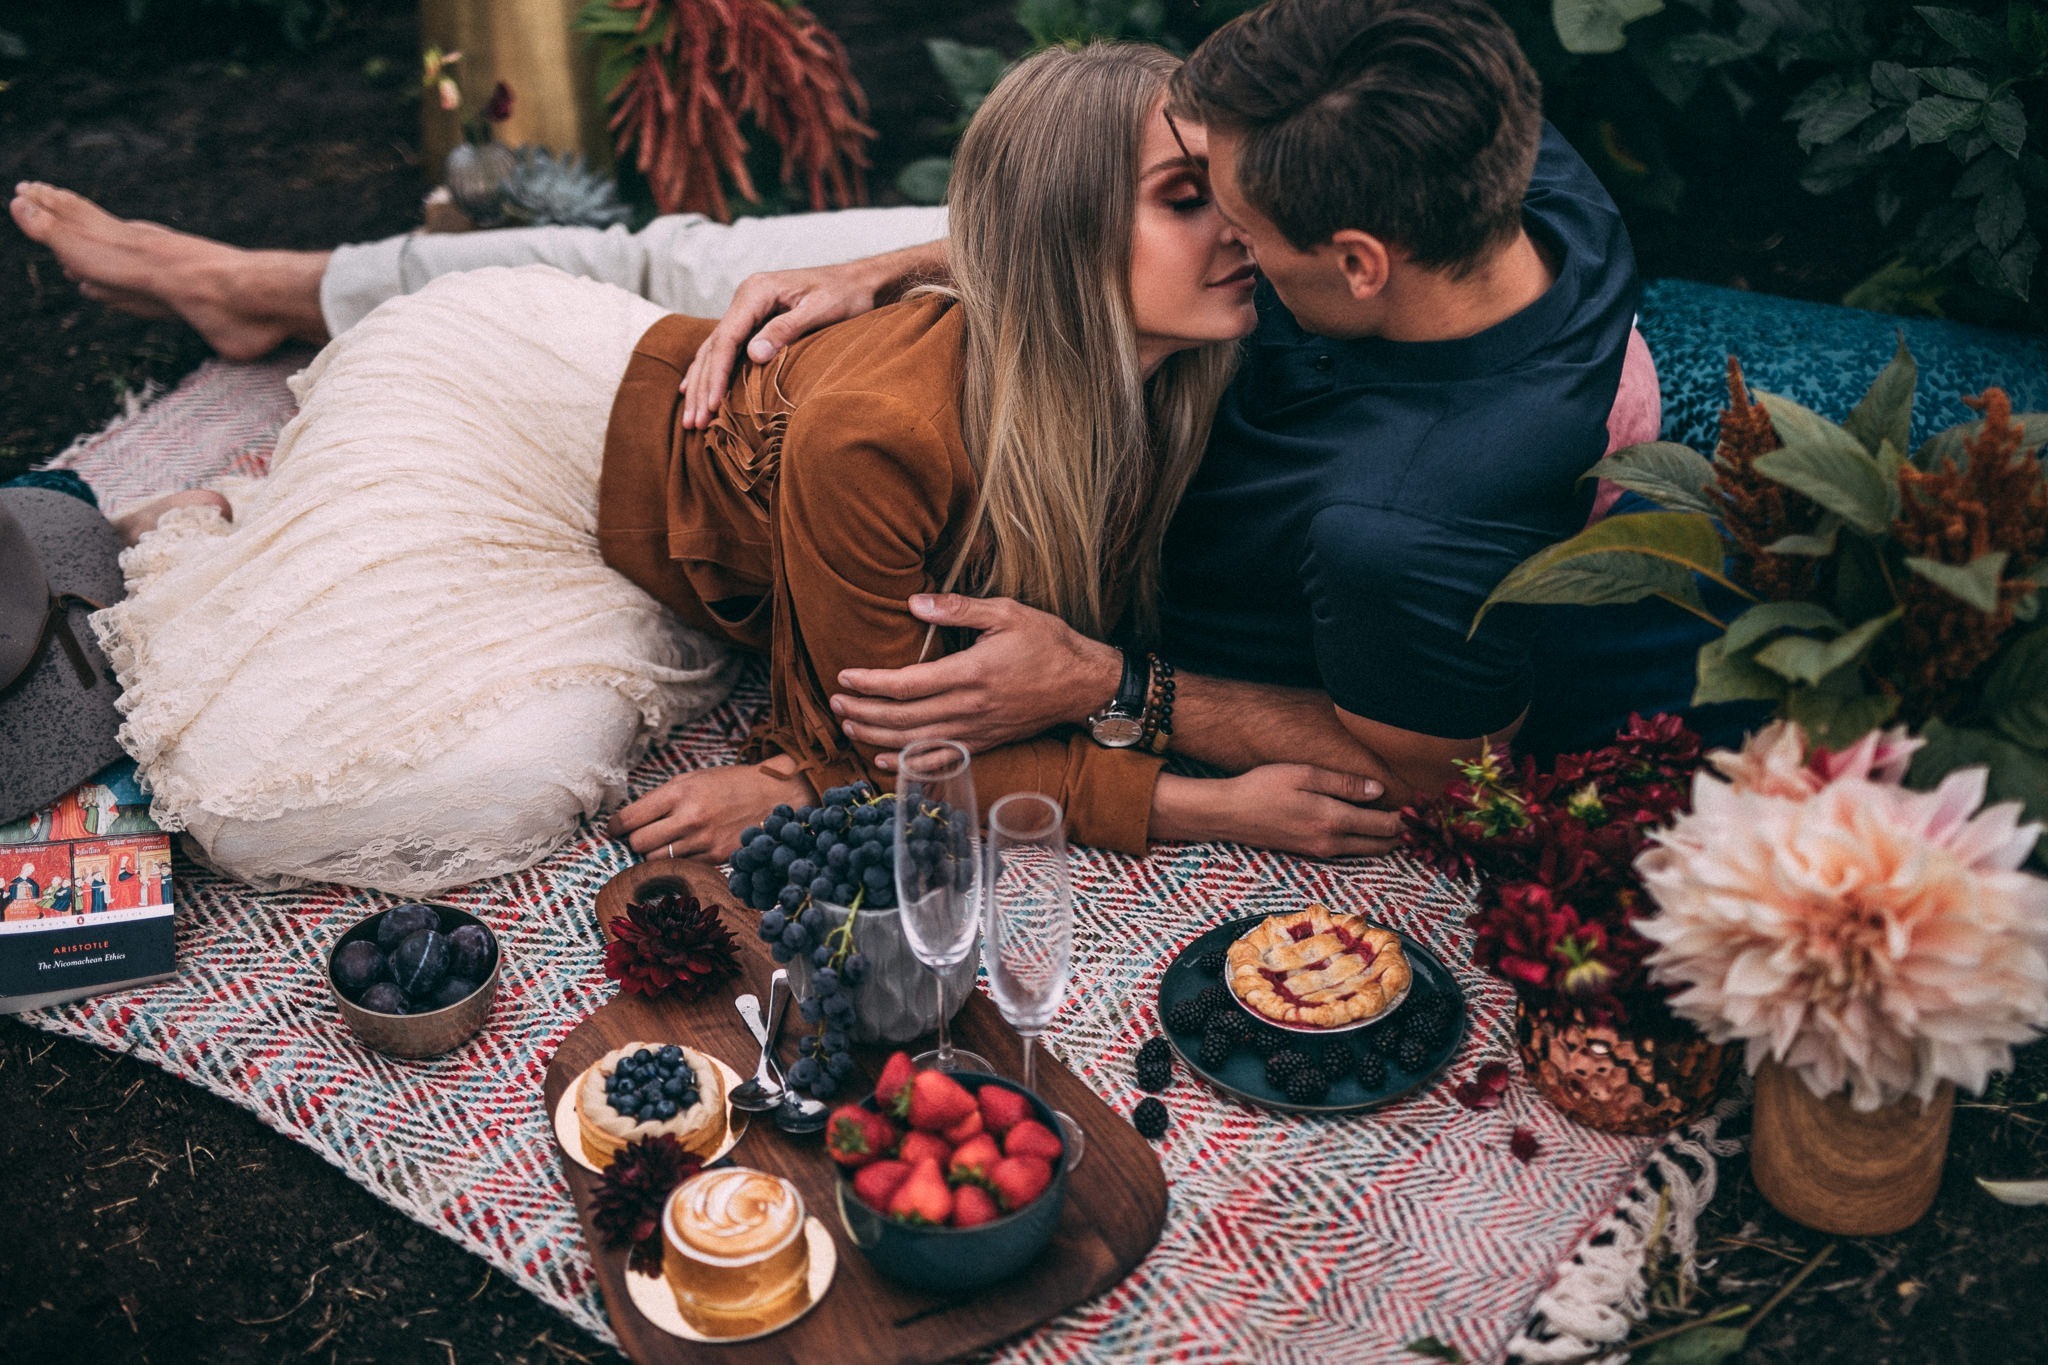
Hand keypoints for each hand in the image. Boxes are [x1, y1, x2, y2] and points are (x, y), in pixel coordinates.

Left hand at [607, 763, 814, 861]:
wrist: (774, 795)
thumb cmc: (731, 784)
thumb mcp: (694, 778)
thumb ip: (663, 798)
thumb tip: (631, 820)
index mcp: (680, 792)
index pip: (631, 817)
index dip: (615, 826)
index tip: (614, 829)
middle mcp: (689, 817)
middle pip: (639, 843)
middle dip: (634, 841)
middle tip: (639, 837)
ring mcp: (703, 840)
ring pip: (657, 860)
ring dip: (655, 854)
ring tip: (664, 843)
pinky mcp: (716, 857)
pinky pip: (682, 866)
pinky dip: (678, 861)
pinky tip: (686, 850)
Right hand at [679, 260, 889, 427]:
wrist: (860, 281)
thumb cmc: (845, 294)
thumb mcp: (820, 311)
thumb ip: (786, 330)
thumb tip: (753, 355)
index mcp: (756, 291)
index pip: (726, 339)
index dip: (716, 375)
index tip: (711, 406)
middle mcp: (745, 297)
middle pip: (713, 347)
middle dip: (702, 387)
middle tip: (693, 423)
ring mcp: (747, 308)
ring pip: (713, 350)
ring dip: (700, 385)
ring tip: (691, 419)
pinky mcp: (754, 319)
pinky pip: (724, 348)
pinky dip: (708, 371)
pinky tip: (692, 389)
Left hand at [831, 593, 1119, 764]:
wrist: (1083, 684)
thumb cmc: (1047, 643)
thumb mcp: (1006, 613)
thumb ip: (958, 609)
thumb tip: (913, 603)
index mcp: (971, 674)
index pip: (906, 685)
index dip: (869, 683)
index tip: (844, 676)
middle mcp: (969, 708)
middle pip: (902, 718)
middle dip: (863, 711)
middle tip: (835, 702)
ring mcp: (976, 731)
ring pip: (915, 742)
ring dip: (877, 736)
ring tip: (849, 725)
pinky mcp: (984, 743)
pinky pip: (939, 761)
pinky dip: (908, 765)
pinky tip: (885, 762)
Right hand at [1154, 765, 1403, 858]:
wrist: (1229, 814)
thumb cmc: (1263, 787)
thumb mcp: (1304, 774)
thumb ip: (1343, 784)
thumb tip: (1378, 790)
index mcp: (1332, 820)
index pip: (1384, 826)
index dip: (1407, 818)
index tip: (1422, 805)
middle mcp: (1330, 843)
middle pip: (1381, 846)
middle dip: (1402, 834)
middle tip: (1419, 817)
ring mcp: (1320, 851)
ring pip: (1366, 852)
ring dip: (1385, 840)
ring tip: (1399, 821)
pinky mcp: (1310, 853)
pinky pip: (1349, 852)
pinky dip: (1365, 843)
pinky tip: (1367, 827)